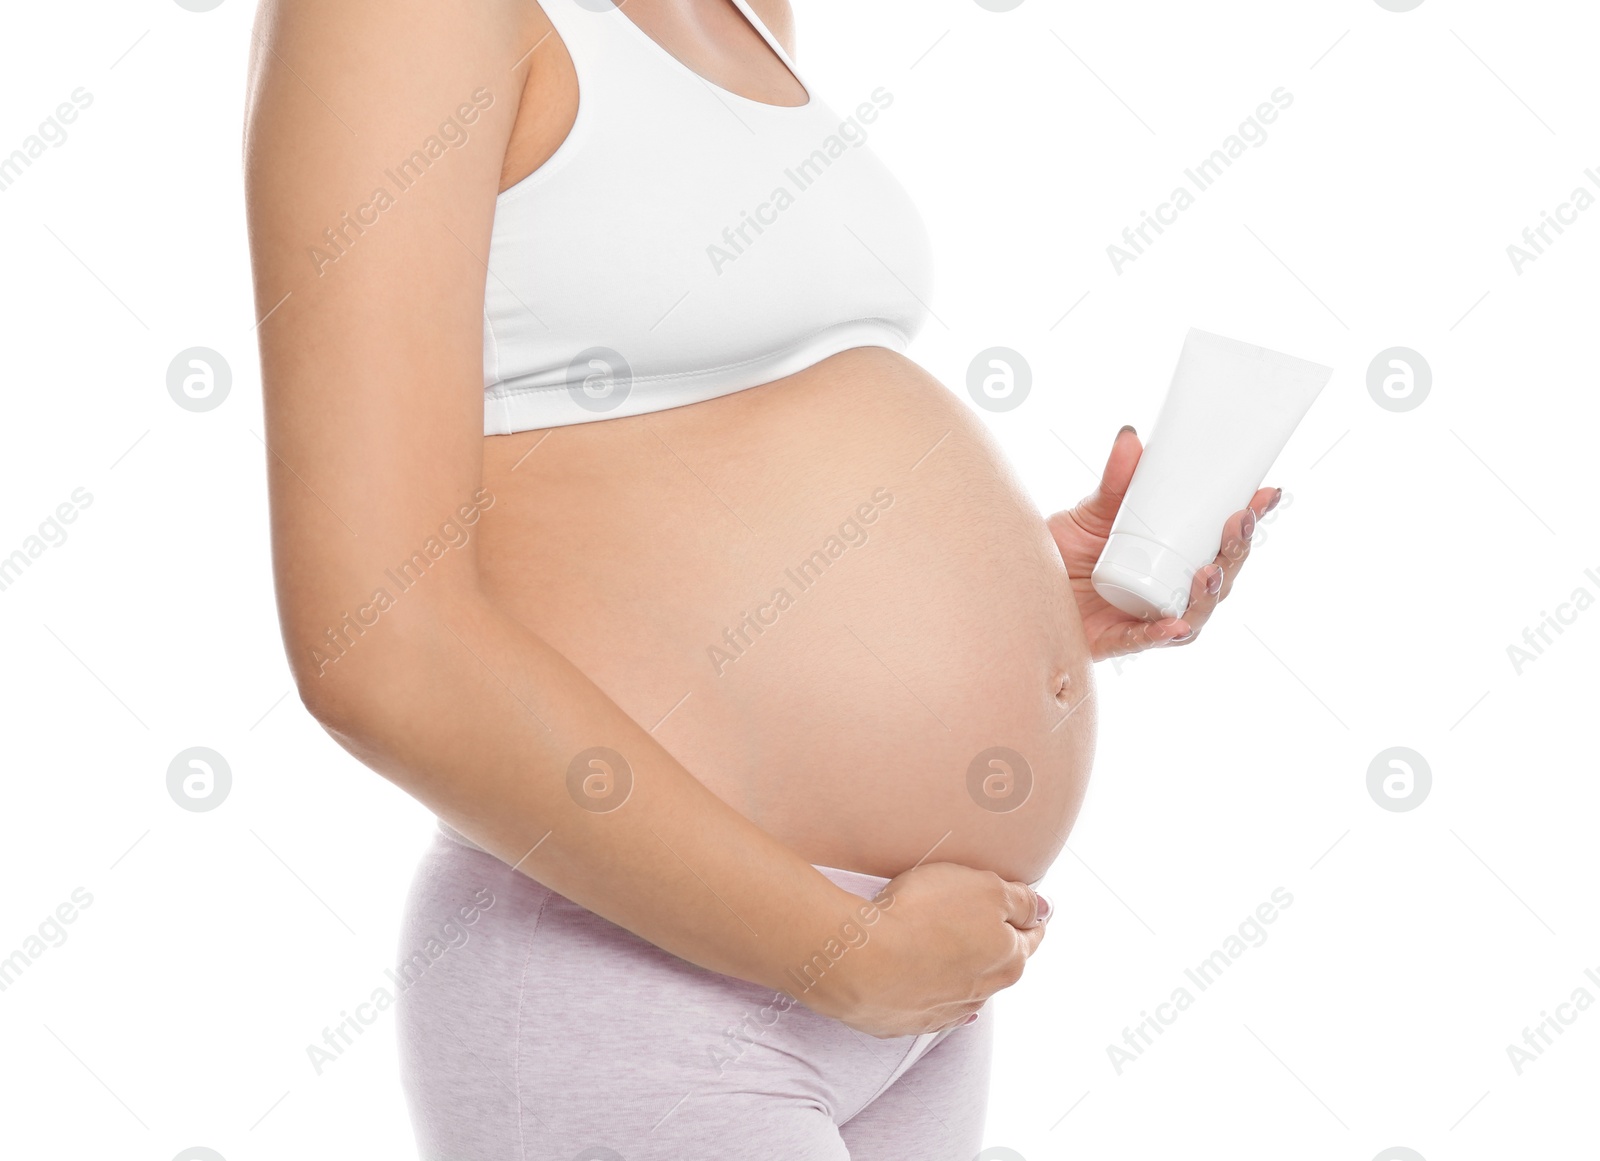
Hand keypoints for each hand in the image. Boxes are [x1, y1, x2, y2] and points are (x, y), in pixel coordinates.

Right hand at [804, 861, 1050, 1037]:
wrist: (860, 960)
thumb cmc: (922, 915)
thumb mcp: (984, 888)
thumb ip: (1020, 900)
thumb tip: (1045, 909)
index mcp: (1008, 959)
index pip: (1031, 935)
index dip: (1028, 916)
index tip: (1024, 907)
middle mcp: (983, 992)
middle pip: (1001, 965)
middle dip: (997, 945)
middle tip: (984, 923)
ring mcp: (945, 1011)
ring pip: (967, 988)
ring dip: (963, 970)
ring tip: (948, 950)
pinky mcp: (908, 1021)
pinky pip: (931, 1006)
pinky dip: (933, 992)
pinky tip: (929, 986)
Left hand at [1047, 425, 1279, 661]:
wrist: (1016, 583)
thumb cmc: (1061, 553)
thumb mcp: (1092, 512)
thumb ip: (1115, 480)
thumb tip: (1131, 436)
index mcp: (1171, 561)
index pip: (1220, 544)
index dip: (1249, 523)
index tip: (1268, 493)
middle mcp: (1165, 593)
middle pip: (1217, 581)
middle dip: (1235, 555)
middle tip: (1238, 526)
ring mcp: (1144, 620)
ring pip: (1193, 617)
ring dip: (1209, 596)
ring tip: (1210, 572)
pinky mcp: (1113, 642)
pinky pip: (1143, 642)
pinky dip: (1161, 635)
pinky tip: (1175, 624)